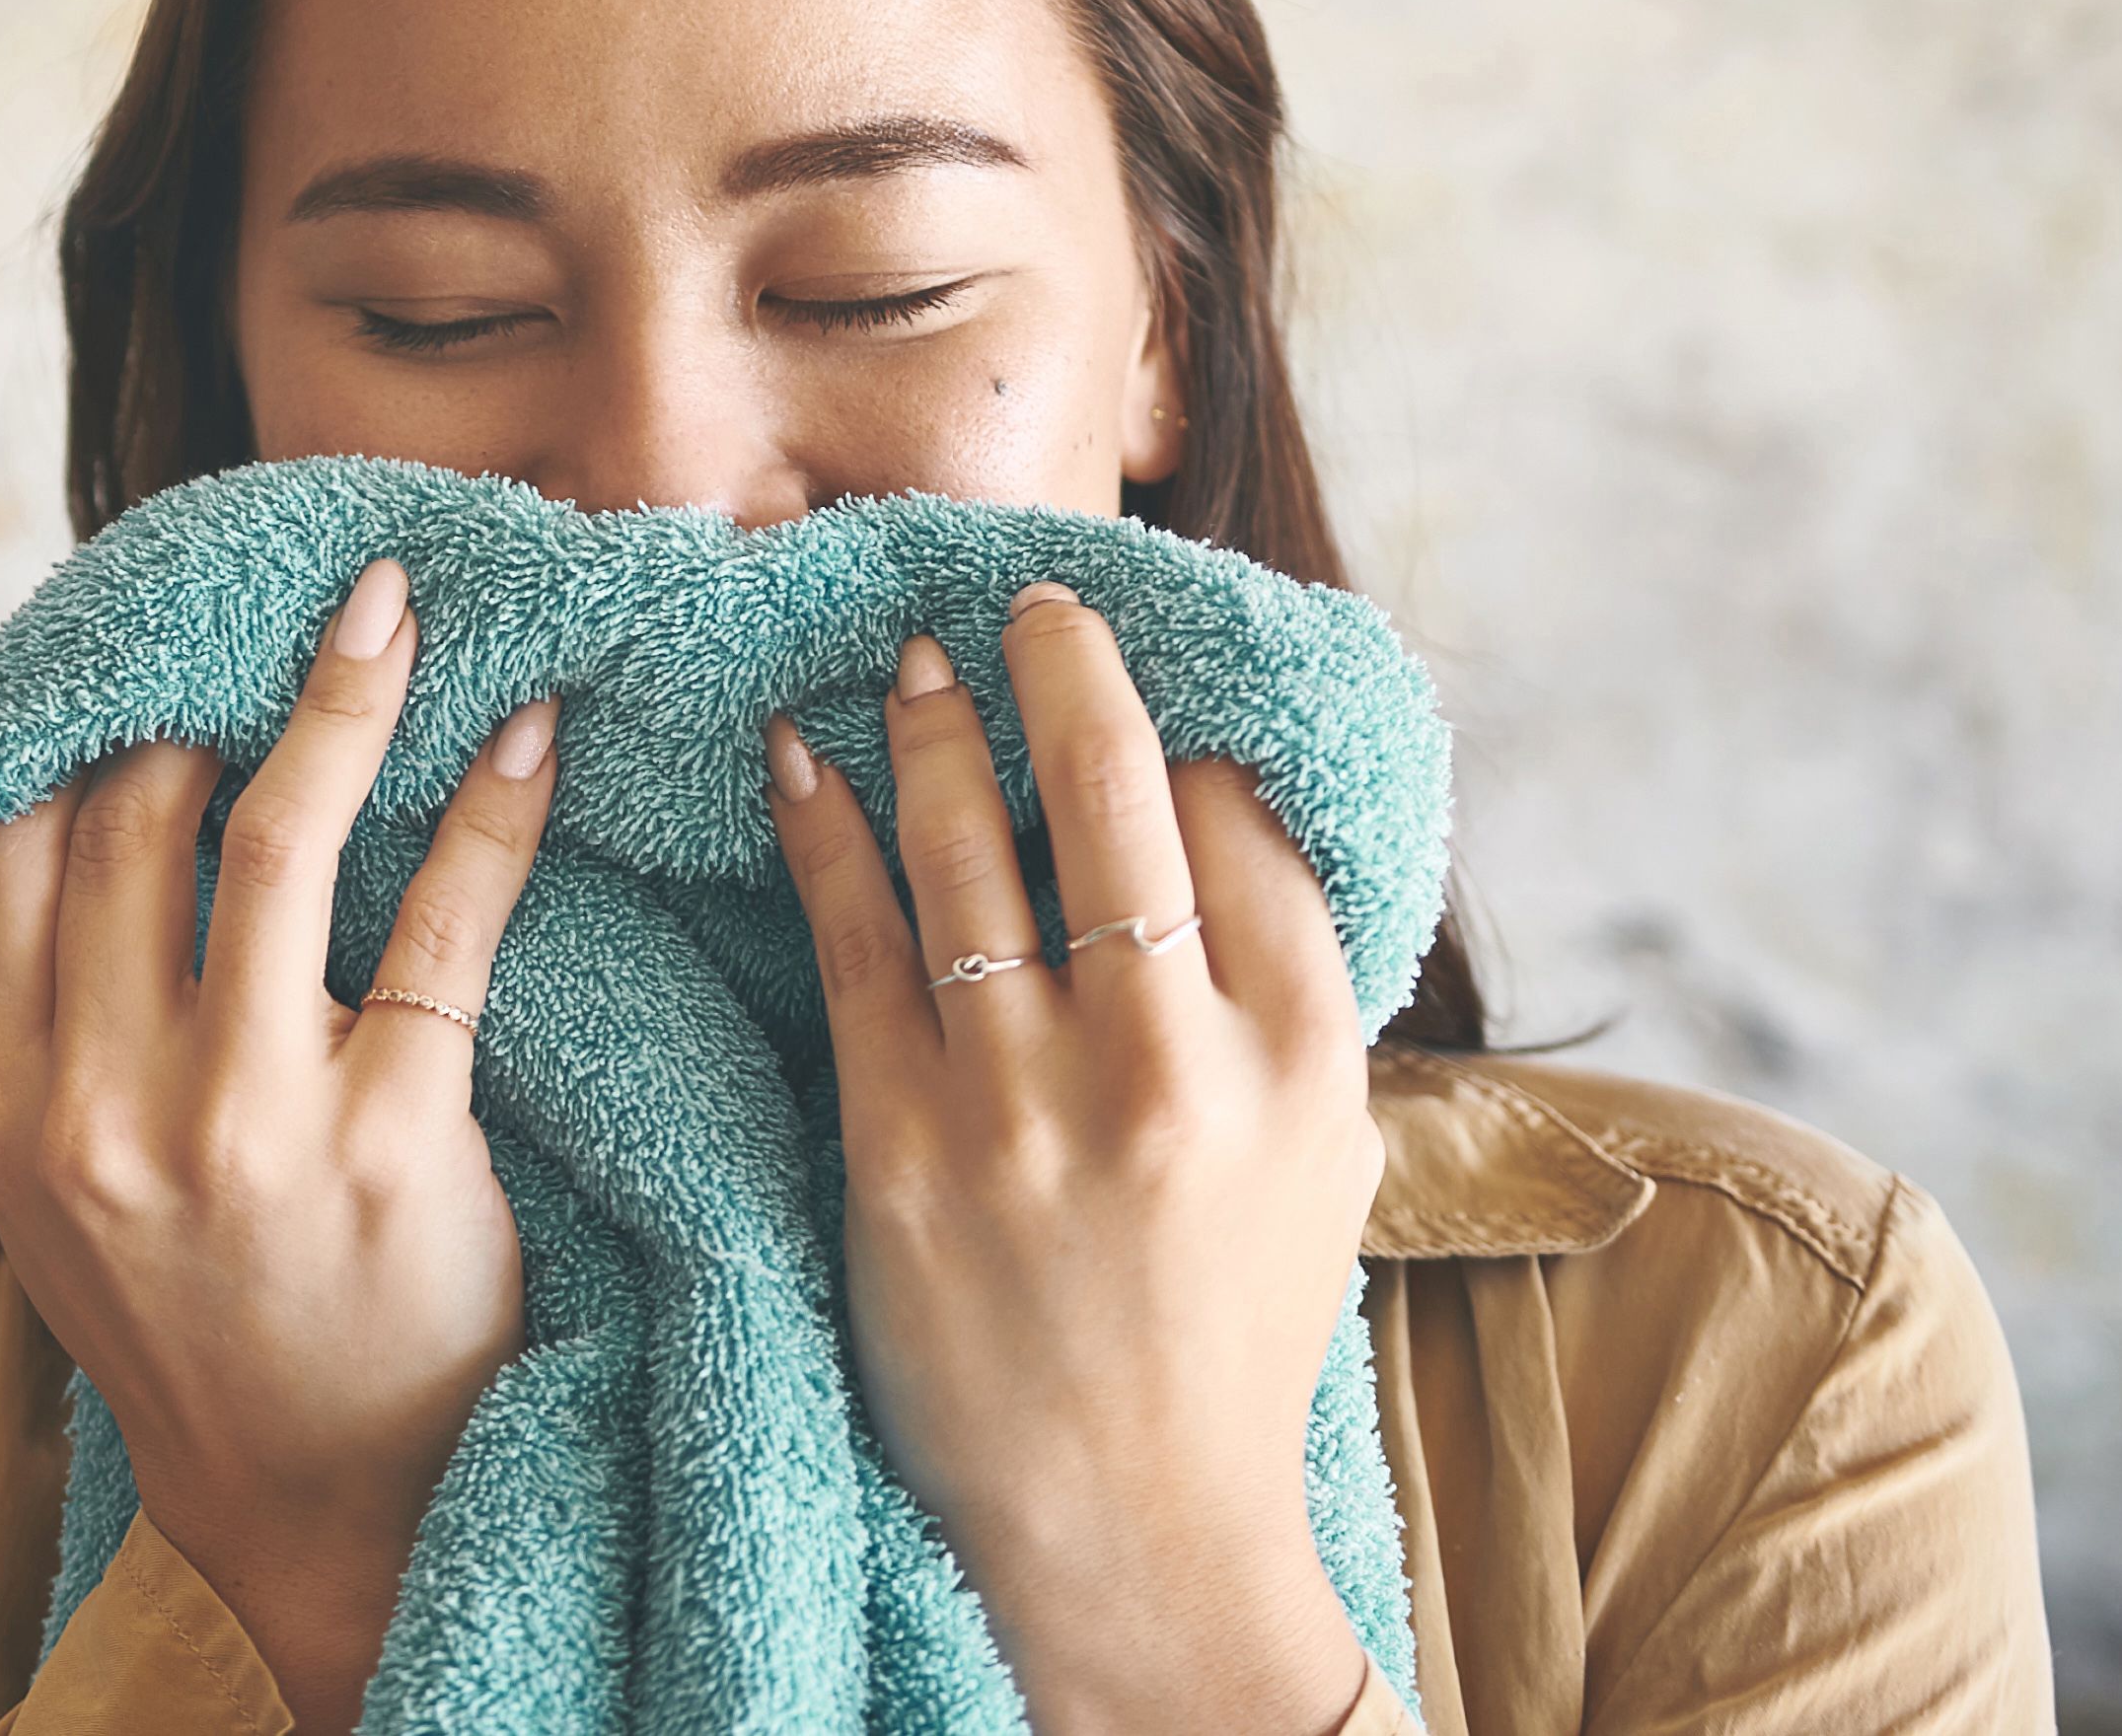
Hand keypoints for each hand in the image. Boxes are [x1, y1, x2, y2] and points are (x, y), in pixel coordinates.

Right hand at [0, 558, 562, 1729]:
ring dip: (346, 691)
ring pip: (275, 831)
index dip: (84, 724)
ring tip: (398, 606)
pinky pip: (442, 923)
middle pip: (139, 814)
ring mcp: (239, 1125)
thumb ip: (51, 1024)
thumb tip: (85, 798)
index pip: (14, 850)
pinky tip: (525, 732)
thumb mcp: (64, 1192)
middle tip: (294, 609)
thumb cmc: (204, 1320)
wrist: (321, 1512)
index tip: (156, 645)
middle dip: (212, 689)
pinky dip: (489, 805)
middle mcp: (97, 1107)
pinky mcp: (388, 1145)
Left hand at [765, 584, 1385, 1735]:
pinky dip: (822, 829)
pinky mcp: (903, 1146)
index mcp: (1296, 1053)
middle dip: (1059, 667)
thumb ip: (1288, 985)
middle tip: (1023, 597)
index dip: (1177, 728)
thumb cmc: (1226, 1325)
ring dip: (926, 726)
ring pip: (965, 845)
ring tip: (905, 659)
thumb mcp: (1327, 1152)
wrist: (1131, 1523)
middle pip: (1111, 792)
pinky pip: (853, 939)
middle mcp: (1170, 1060)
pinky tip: (795, 759)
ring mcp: (1029, 1102)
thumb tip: (1228, 797)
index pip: (1237, 819)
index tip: (1127, 675)